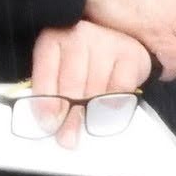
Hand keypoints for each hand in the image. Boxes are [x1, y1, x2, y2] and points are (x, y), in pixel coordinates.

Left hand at [25, 20, 153, 147]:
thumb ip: (51, 93)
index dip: (46, 101)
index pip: (46, 72)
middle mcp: (78, 36)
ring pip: (97, 87)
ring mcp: (105, 42)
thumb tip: (51, 124)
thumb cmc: (81, 61)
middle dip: (70, 116)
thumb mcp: (58, 69)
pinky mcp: (129, 53)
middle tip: (68, 139)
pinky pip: (121, 87)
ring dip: (91, 114)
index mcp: (53, 39)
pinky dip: (114, 104)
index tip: (49, 124)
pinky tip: (108, 113)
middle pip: (72, 84)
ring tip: (88, 129)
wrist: (116, 40)